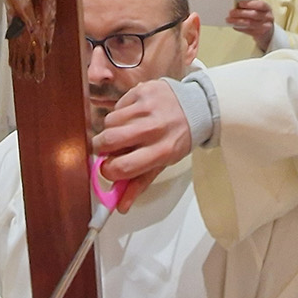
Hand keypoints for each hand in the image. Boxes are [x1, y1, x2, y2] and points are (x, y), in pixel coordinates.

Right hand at [90, 78, 191, 211]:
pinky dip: (120, 113)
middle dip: (101, 147)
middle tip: (107, 149)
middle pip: (109, 141)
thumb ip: (139, 184)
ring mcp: (147, 107)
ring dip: (111, 129)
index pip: (122, 167)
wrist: (196, 106)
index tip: (107, 168)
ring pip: (109, 122)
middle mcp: (154, 128)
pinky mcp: (142, 91)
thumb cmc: (177, 138)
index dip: (108, 171)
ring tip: (125, 131)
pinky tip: (133, 116)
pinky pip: (117, 106)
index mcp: (161, 151)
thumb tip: (120, 206)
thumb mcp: (163, 163)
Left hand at [225, 0, 275, 52]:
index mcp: (267, 8)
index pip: (260, 5)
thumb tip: (236, 6)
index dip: (250, 4)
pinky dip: (240, 28)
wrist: (267, 31)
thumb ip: (250, 7)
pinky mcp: (260, 34)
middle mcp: (268, 17)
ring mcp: (265, 26)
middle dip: (241, 13)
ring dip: (238, 21)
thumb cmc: (260, 17)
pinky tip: (234, 26)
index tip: (239, 3)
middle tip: (231, 12)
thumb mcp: (258, 10)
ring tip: (229, 20)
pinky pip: (248, 31)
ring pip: (250, 23)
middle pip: (254, 14)